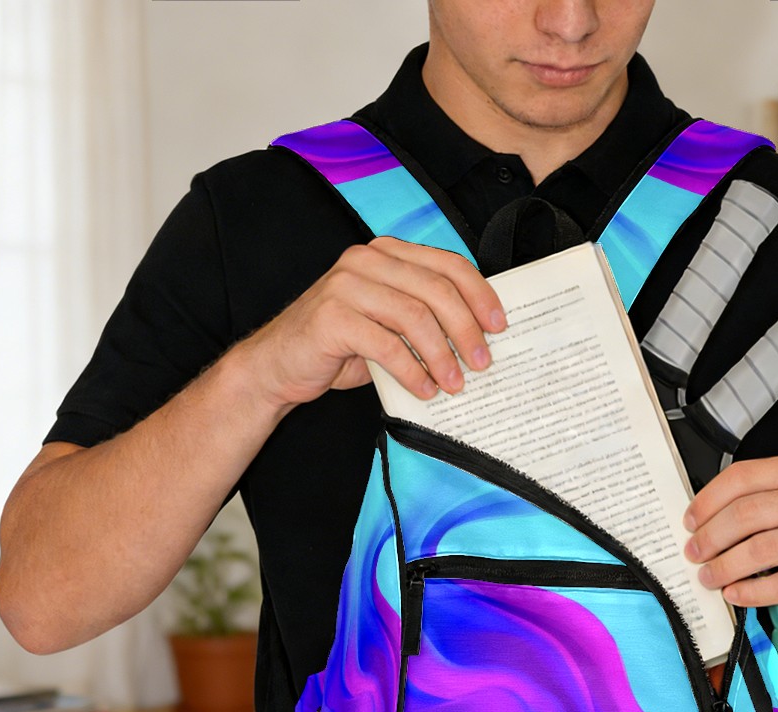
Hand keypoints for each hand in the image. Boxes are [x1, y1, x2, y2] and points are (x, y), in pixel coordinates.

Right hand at [235, 236, 505, 409]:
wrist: (278, 366)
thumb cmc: (340, 346)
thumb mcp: (388, 324)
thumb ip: (423, 318)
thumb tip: (478, 339)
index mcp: (386, 254)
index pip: (446, 265)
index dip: (479, 295)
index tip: (499, 327)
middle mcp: (366, 261)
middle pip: (436, 290)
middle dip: (466, 330)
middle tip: (482, 363)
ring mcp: (346, 286)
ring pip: (414, 317)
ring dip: (442, 356)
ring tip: (455, 384)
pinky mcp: (332, 317)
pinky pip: (386, 345)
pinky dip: (412, 372)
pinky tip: (425, 391)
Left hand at [682, 454, 777, 613]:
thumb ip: (770, 495)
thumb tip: (708, 516)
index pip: (744, 477)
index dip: (708, 500)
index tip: (691, 520)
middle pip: (747, 514)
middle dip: (710, 537)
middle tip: (694, 553)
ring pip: (760, 550)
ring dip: (724, 567)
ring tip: (710, 577)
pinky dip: (750, 592)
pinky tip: (736, 594)